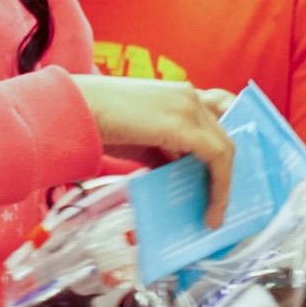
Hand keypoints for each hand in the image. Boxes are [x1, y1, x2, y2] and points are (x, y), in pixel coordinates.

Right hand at [70, 75, 234, 226]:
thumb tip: (182, 177)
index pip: (219, 113)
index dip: (227, 141)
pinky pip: (217, 158)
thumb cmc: (98, 124)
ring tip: (217, 213)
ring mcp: (188, 106)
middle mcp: (188, 95)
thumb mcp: (142, 141)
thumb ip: (165, 153)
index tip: (225, 171)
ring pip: (226, 147)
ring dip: (225, 184)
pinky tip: (212, 210)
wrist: (76, 112)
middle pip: (227, 132)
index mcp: (178, 93)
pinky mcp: (184, 125)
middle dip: (229, 170)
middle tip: (223, 199)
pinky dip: (220, 187)